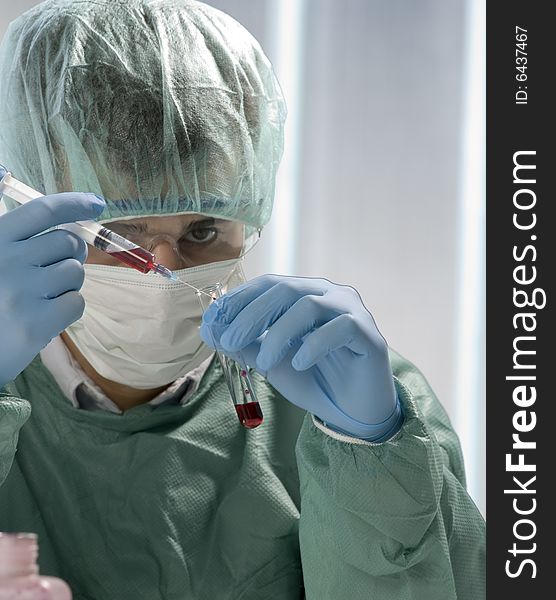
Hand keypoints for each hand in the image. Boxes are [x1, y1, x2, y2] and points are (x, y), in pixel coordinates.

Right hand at [0, 192, 104, 385]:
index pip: (43, 211)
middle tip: (57, 267)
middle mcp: (7, 261)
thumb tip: (2, 174)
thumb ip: (4, 228)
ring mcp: (22, 293)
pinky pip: (76, 303)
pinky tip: (46, 315)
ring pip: (76, 272)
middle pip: (68, 242)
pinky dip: (68, 309)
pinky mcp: (35, 324)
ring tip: (43, 296)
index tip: (96, 204)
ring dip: (68, 283)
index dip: (75, 204)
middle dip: (72, 253)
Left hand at [200, 275, 401, 440]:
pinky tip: (299, 363)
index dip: (239, 299)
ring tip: (266, 362)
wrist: (351, 413)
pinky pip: (341, 328)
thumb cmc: (313, 380)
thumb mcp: (272, 363)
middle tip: (229, 340)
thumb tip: (212, 329)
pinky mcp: (369, 335)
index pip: (269, 285)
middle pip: (285, 290)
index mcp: (305, 295)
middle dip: (252, 315)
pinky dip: (314, 344)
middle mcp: (329, 295)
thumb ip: (247, 345)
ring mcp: (352, 311)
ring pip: (309, 306)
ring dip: (279, 334)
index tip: (214, 321)